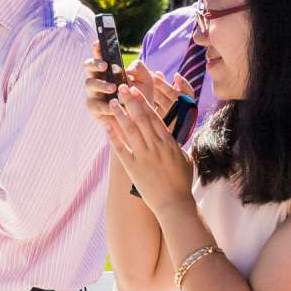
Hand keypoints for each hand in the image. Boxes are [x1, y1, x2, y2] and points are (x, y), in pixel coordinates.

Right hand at [84, 54, 175, 123]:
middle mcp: (98, 79)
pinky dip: (105, 105)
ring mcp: (94, 93)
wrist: (141, 118)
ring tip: (113, 88)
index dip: (97, 48)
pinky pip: (95, 105)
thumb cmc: (141, 95)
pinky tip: (114, 105)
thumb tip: (129, 68)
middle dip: (94, 64)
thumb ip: (140, 69)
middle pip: (88, 66)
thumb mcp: (146, 80)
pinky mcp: (95, 108)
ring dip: (101, 84)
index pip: (100, 55)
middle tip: (105, 66)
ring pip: (89, 84)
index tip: (98, 43)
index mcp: (109, 70)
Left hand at [102, 82, 195, 215]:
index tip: (136, 90)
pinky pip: (120, 148)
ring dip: (120, 114)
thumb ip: (176, 143)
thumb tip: (172, 133)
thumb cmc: (181, 181)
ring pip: (129, 129)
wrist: (174, 203)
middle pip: (141, 118)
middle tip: (121, 87)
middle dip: (130, 100)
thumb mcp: (184, 157)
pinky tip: (106, 125)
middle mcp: (155, 146)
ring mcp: (143, 156)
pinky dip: (113, 135)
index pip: (154, 116)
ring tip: (112, 101)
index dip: (144, 101)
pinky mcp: (133, 167)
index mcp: (169, 142)